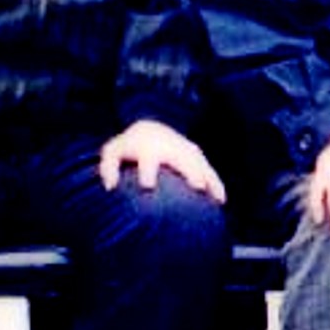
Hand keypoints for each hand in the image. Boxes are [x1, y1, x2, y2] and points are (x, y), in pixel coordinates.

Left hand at [98, 119, 224, 204]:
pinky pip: (209, 169)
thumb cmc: (130, 147)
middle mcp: (170, 148)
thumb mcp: (113, 152)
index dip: (148, 171)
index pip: (148, 159)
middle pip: (182, 159)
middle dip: (189, 170)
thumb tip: (110, 187)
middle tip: (196, 186)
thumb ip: (107, 167)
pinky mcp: (196, 155)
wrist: (151, 129)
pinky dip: (216, 183)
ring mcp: (186, 150)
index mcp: (148, 149)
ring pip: (199, 164)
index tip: (148, 185)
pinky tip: (221, 200)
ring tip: (215, 197)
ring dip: (208, 178)